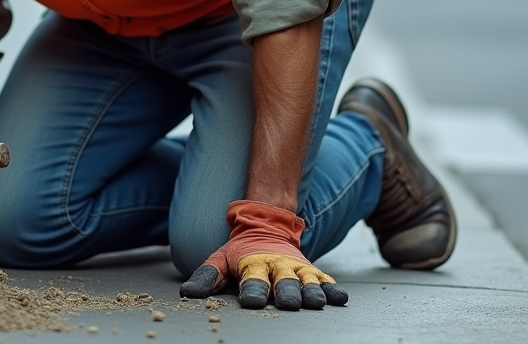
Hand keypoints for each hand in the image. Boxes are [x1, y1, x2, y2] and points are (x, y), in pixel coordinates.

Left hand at [180, 200, 348, 310]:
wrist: (266, 224)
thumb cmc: (240, 251)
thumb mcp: (220, 260)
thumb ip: (206, 277)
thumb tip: (187, 293)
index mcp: (254, 264)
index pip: (253, 279)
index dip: (252, 290)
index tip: (252, 301)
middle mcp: (279, 266)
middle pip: (284, 282)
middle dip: (286, 293)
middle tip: (287, 303)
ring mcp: (298, 269)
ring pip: (308, 282)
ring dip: (312, 293)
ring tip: (315, 303)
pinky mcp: (313, 271)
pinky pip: (326, 280)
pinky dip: (333, 289)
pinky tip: (340, 298)